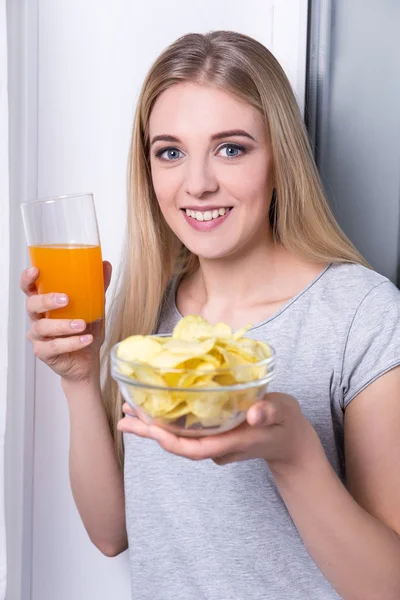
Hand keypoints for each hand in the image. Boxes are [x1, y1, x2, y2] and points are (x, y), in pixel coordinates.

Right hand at [21, 261, 111, 382]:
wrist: (88, 361)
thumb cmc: (85, 330)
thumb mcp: (94, 306)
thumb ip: (97, 287)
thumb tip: (105, 264)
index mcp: (45, 303)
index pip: (29, 288)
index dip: (28, 279)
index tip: (36, 270)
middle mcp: (38, 318)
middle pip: (32, 305)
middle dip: (47, 300)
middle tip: (66, 299)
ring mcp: (39, 336)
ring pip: (42, 327)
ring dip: (63, 325)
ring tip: (82, 324)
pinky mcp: (44, 353)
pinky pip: (53, 347)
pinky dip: (72, 342)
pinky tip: (86, 339)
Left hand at [117, 392, 321, 471]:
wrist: (291, 441)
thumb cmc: (287, 424)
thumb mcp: (283, 413)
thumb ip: (270, 412)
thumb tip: (254, 414)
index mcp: (230, 442)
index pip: (194, 448)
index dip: (171, 440)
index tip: (149, 429)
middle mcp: (217, 446)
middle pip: (178, 445)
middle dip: (150, 433)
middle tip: (123, 419)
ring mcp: (214, 442)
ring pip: (179, 438)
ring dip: (154, 426)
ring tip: (129, 412)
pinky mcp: (213, 436)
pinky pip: (186, 432)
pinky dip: (168, 421)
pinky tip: (155, 408)